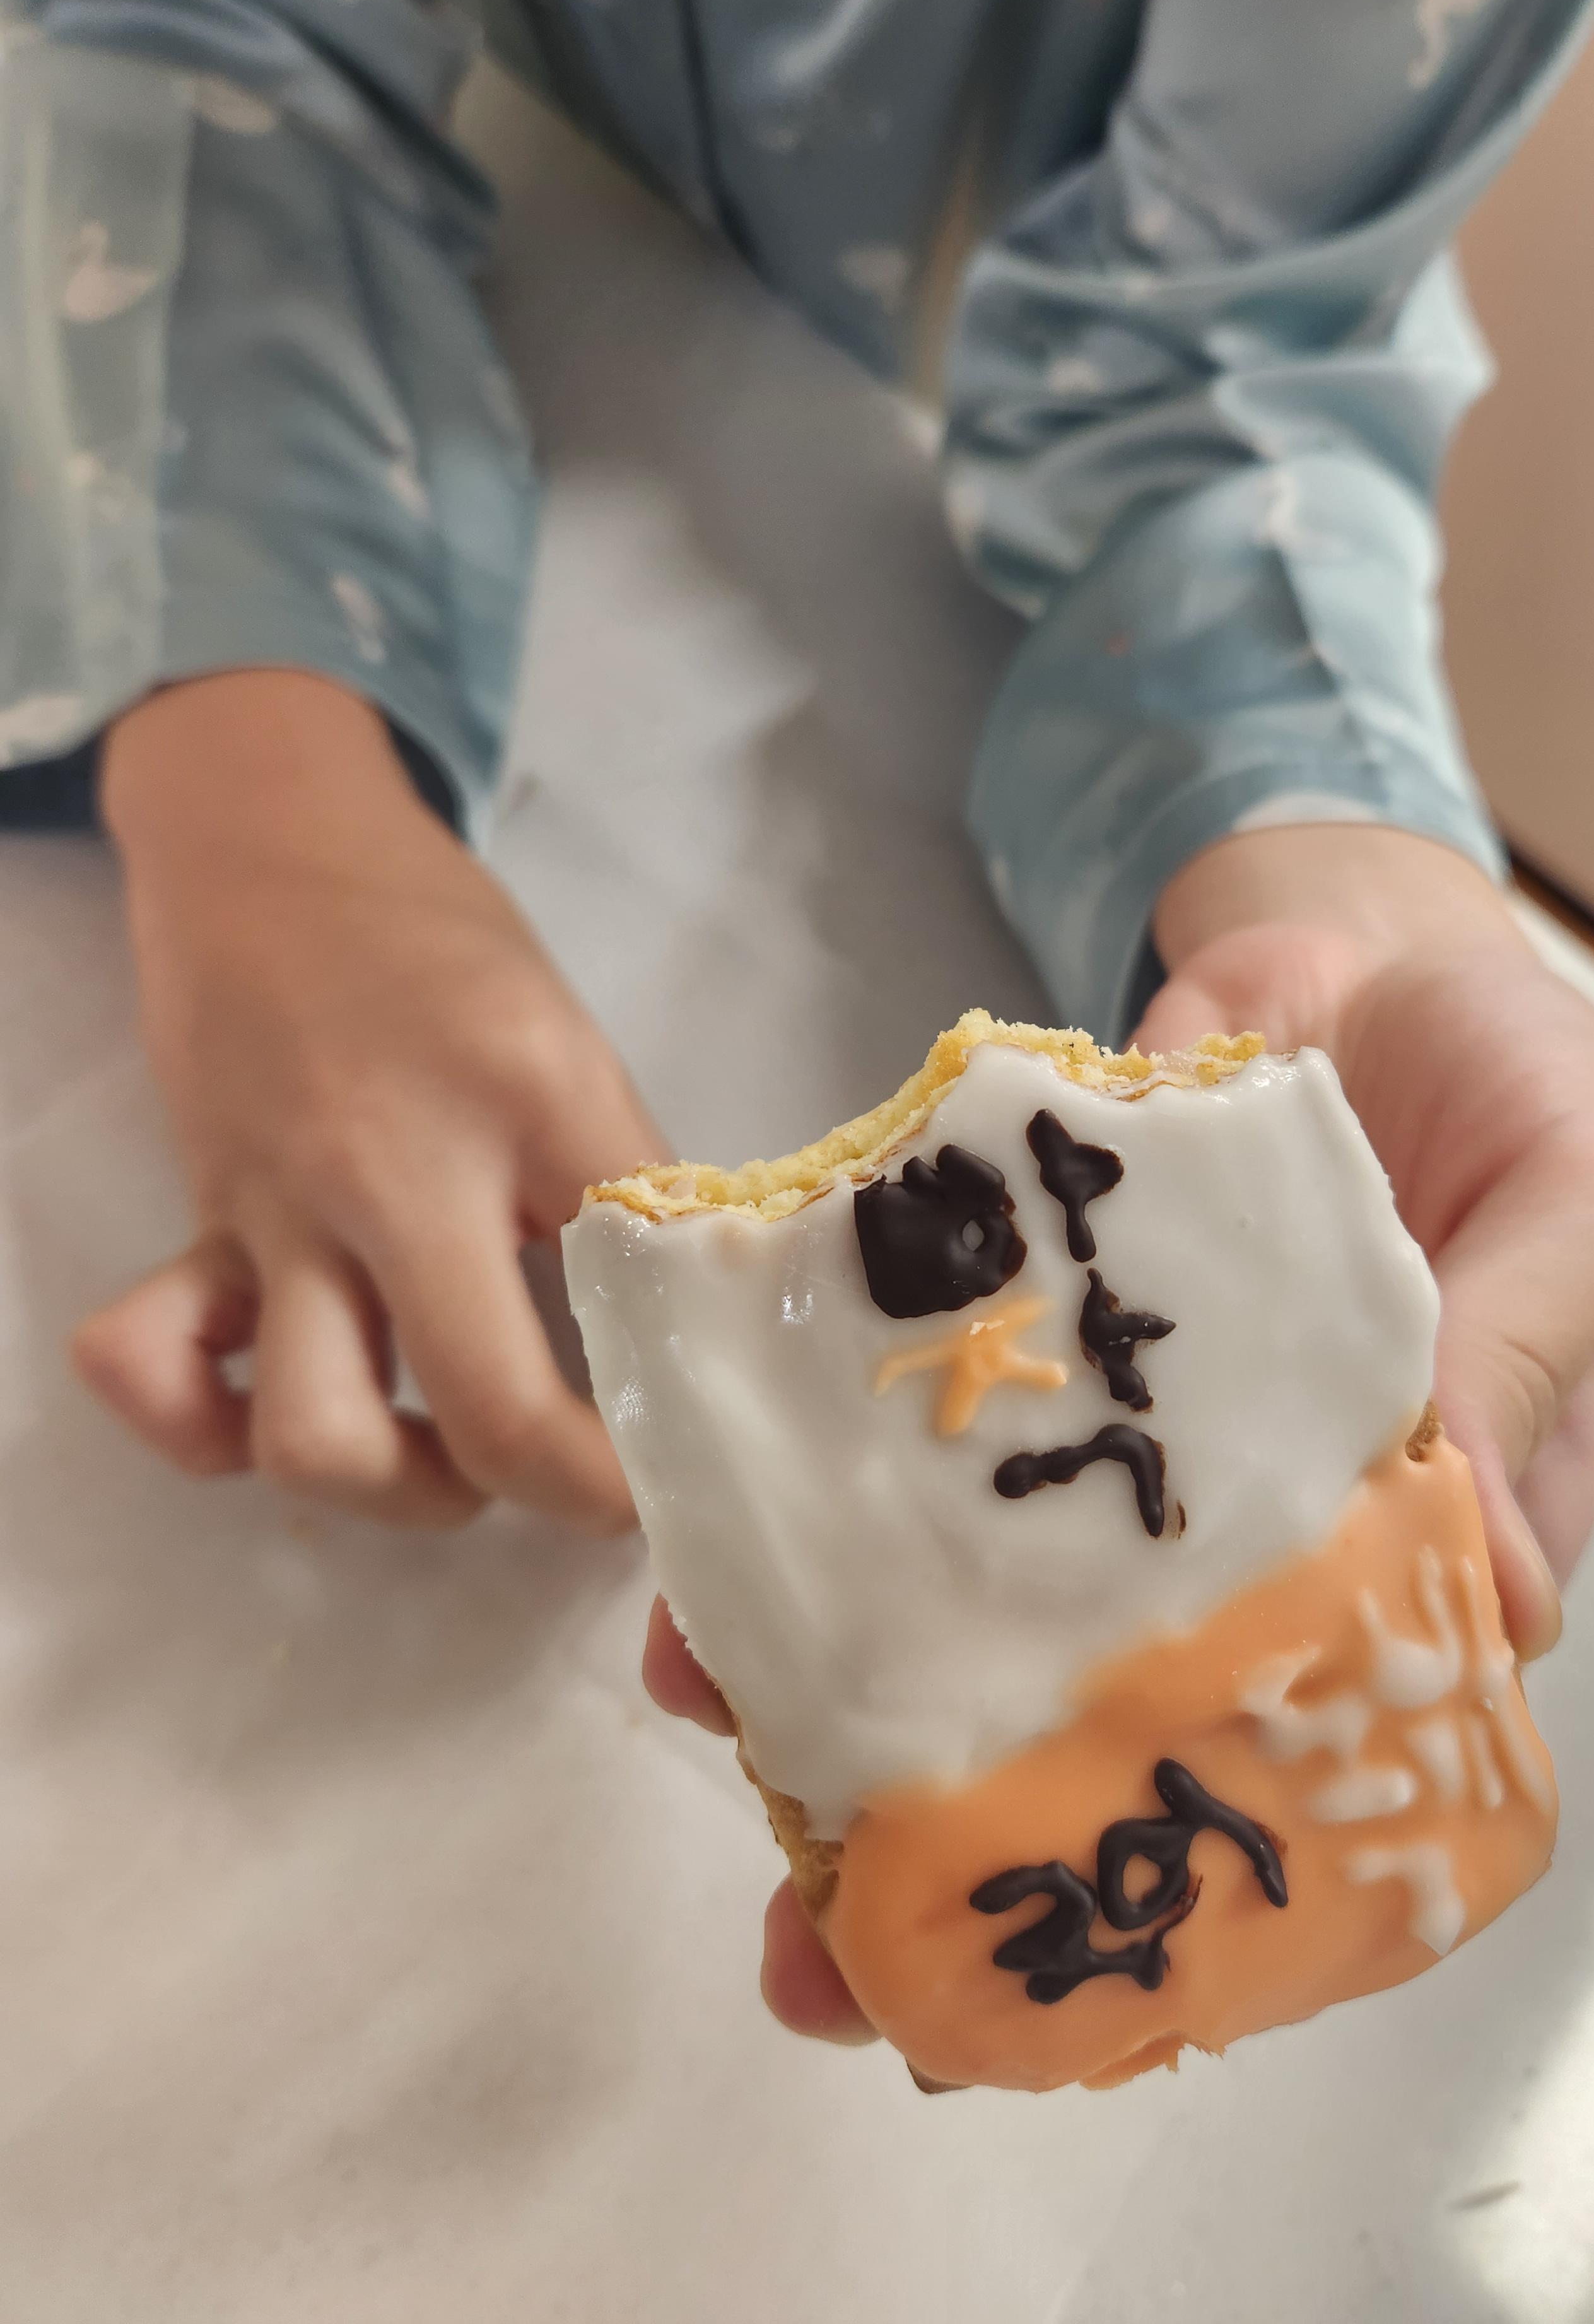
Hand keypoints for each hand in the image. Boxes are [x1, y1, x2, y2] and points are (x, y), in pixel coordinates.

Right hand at [72, 670, 665, 1530]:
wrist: (266, 840)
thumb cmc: (438, 940)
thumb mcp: (565, 1038)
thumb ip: (612, 1177)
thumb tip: (678, 1326)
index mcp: (535, 1098)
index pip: (642, 1289)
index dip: (684, 1406)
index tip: (700, 1451)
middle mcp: (404, 1166)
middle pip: (490, 1409)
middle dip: (566, 1493)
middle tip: (599, 1493)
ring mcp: (287, 1207)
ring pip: (319, 1435)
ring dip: (399, 1491)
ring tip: (452, 1461)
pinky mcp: (203, 1224)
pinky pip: (153, 1367)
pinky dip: (202, 1428)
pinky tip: (275, 1412)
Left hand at [646, 822, 1593, 2044]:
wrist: (1363, 929)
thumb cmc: (1517, 1074)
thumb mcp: (1585, 1206)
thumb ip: (1528, 1361)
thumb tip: (1503, 1590)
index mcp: (1394, 1550)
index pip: (1293, 1759)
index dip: (1178, 1881)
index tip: (1048, 1976)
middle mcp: (1224, 1528)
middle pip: (1087, 1713)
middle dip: (951, 1828)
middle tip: (810, 1943)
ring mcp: (1100, 1434)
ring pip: (957, 1583)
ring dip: (832, 1658)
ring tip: (709, 1702)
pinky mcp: (1013, 1318)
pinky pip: (898, 1413)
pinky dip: (807, 1468)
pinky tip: (712, 1522)